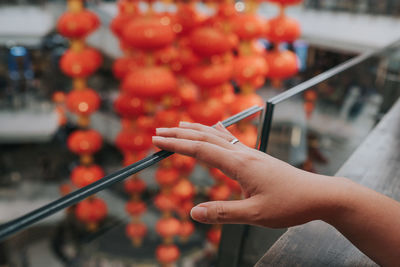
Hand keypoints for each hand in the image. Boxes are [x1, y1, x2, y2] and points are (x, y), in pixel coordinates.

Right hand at [152, 121, 344, 227]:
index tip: (157, 140)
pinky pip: (229, 140)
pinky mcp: (255, 157)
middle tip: (158, 132)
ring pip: (217, 136)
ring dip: (195, 130)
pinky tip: (214, 128)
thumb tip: (193, 213)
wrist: (319, 194)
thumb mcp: (255, 215)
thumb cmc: (290, 205)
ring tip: (180, 125)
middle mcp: (242, 153)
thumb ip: (223, 213)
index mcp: (239, 164)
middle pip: (205, 138)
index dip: (176, 145)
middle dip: (180, 134)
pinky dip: (214, 132)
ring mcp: (250, 153)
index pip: (200, 150)